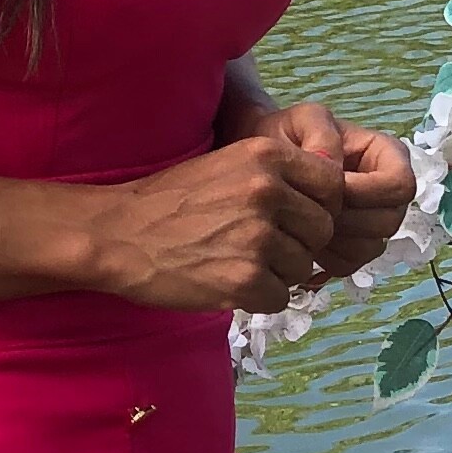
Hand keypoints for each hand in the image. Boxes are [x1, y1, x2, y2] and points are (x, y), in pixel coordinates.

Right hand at [94, 121, 344, 313]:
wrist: (118, 234)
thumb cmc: (171, 200)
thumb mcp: (229, 164)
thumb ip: (278, 175)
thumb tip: (333, 198)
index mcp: (267, 155)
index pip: (332, 184)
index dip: (320, 206)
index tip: (296, 218)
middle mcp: (268, 190)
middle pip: (323, 230)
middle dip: (300, 244)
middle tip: (262, 247)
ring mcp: (258, 236)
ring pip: (303, 266)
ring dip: (278, 272)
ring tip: (236, 261)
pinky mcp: (245, 279)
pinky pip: (280, 297)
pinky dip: (259, 297)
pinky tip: (227, 282)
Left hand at [269, 98, 417, 282]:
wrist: (262, 166)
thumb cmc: (286, 137)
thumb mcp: (300, 121)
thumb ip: (321, 135)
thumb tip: (336, 169)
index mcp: (386, 156)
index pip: (400, 185)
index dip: (369, 191)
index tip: (333, 187)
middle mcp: (386, 194)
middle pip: (389, 221)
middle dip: (349, 219)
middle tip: (313, 209)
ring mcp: (371, 223)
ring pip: (371, 247)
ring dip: (335, 238)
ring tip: (305, 218)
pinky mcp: (351, 247)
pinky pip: (350, 264)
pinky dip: (326, 255)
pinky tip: (304, 234)